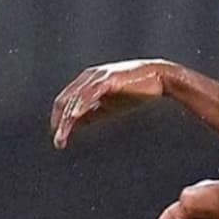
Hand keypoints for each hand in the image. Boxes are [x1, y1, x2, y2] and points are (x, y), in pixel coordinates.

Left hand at [50, 59, 177, 148]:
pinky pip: (89, 94)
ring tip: (63, 137)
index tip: (59, 136)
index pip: (65, 100)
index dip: (58, 119)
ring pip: (74, 99)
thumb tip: (74, 125)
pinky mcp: (108, 79)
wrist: (159, 78)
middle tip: (58, 142)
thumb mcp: (108, 105)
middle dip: (59, 122)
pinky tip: (74, 118)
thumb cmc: (135, 91)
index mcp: (87, 80)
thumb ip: (91, 112)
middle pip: (65, 100)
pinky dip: (80, 106)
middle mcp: (89, 76)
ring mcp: (98, 76)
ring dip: (66, 120)